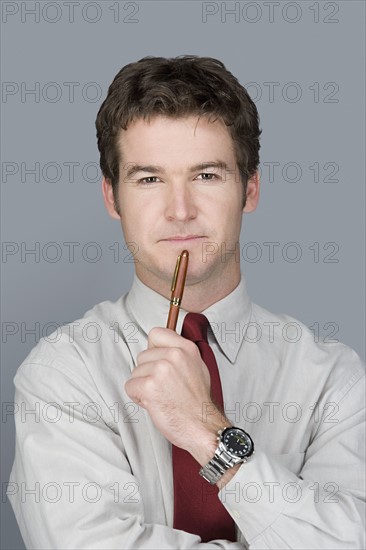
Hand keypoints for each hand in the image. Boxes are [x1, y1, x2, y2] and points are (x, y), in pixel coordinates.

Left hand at [125, 327, 225, 464]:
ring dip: (143, 385)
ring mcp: (160, 370)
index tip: (158, 361)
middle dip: (147, 372)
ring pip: (135, 372)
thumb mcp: (198, 367)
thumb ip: (180, 354)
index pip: (156, 334)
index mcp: (186, 348)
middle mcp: (174, 355)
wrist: (202, 426)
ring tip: (161, 396)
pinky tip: (154, 403)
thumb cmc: (198, 402)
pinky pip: (130, 386)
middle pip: (142, 356)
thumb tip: (161, 349)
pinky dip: (137, 397)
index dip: (153, 349)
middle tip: (163, 387)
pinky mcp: (149, 386)